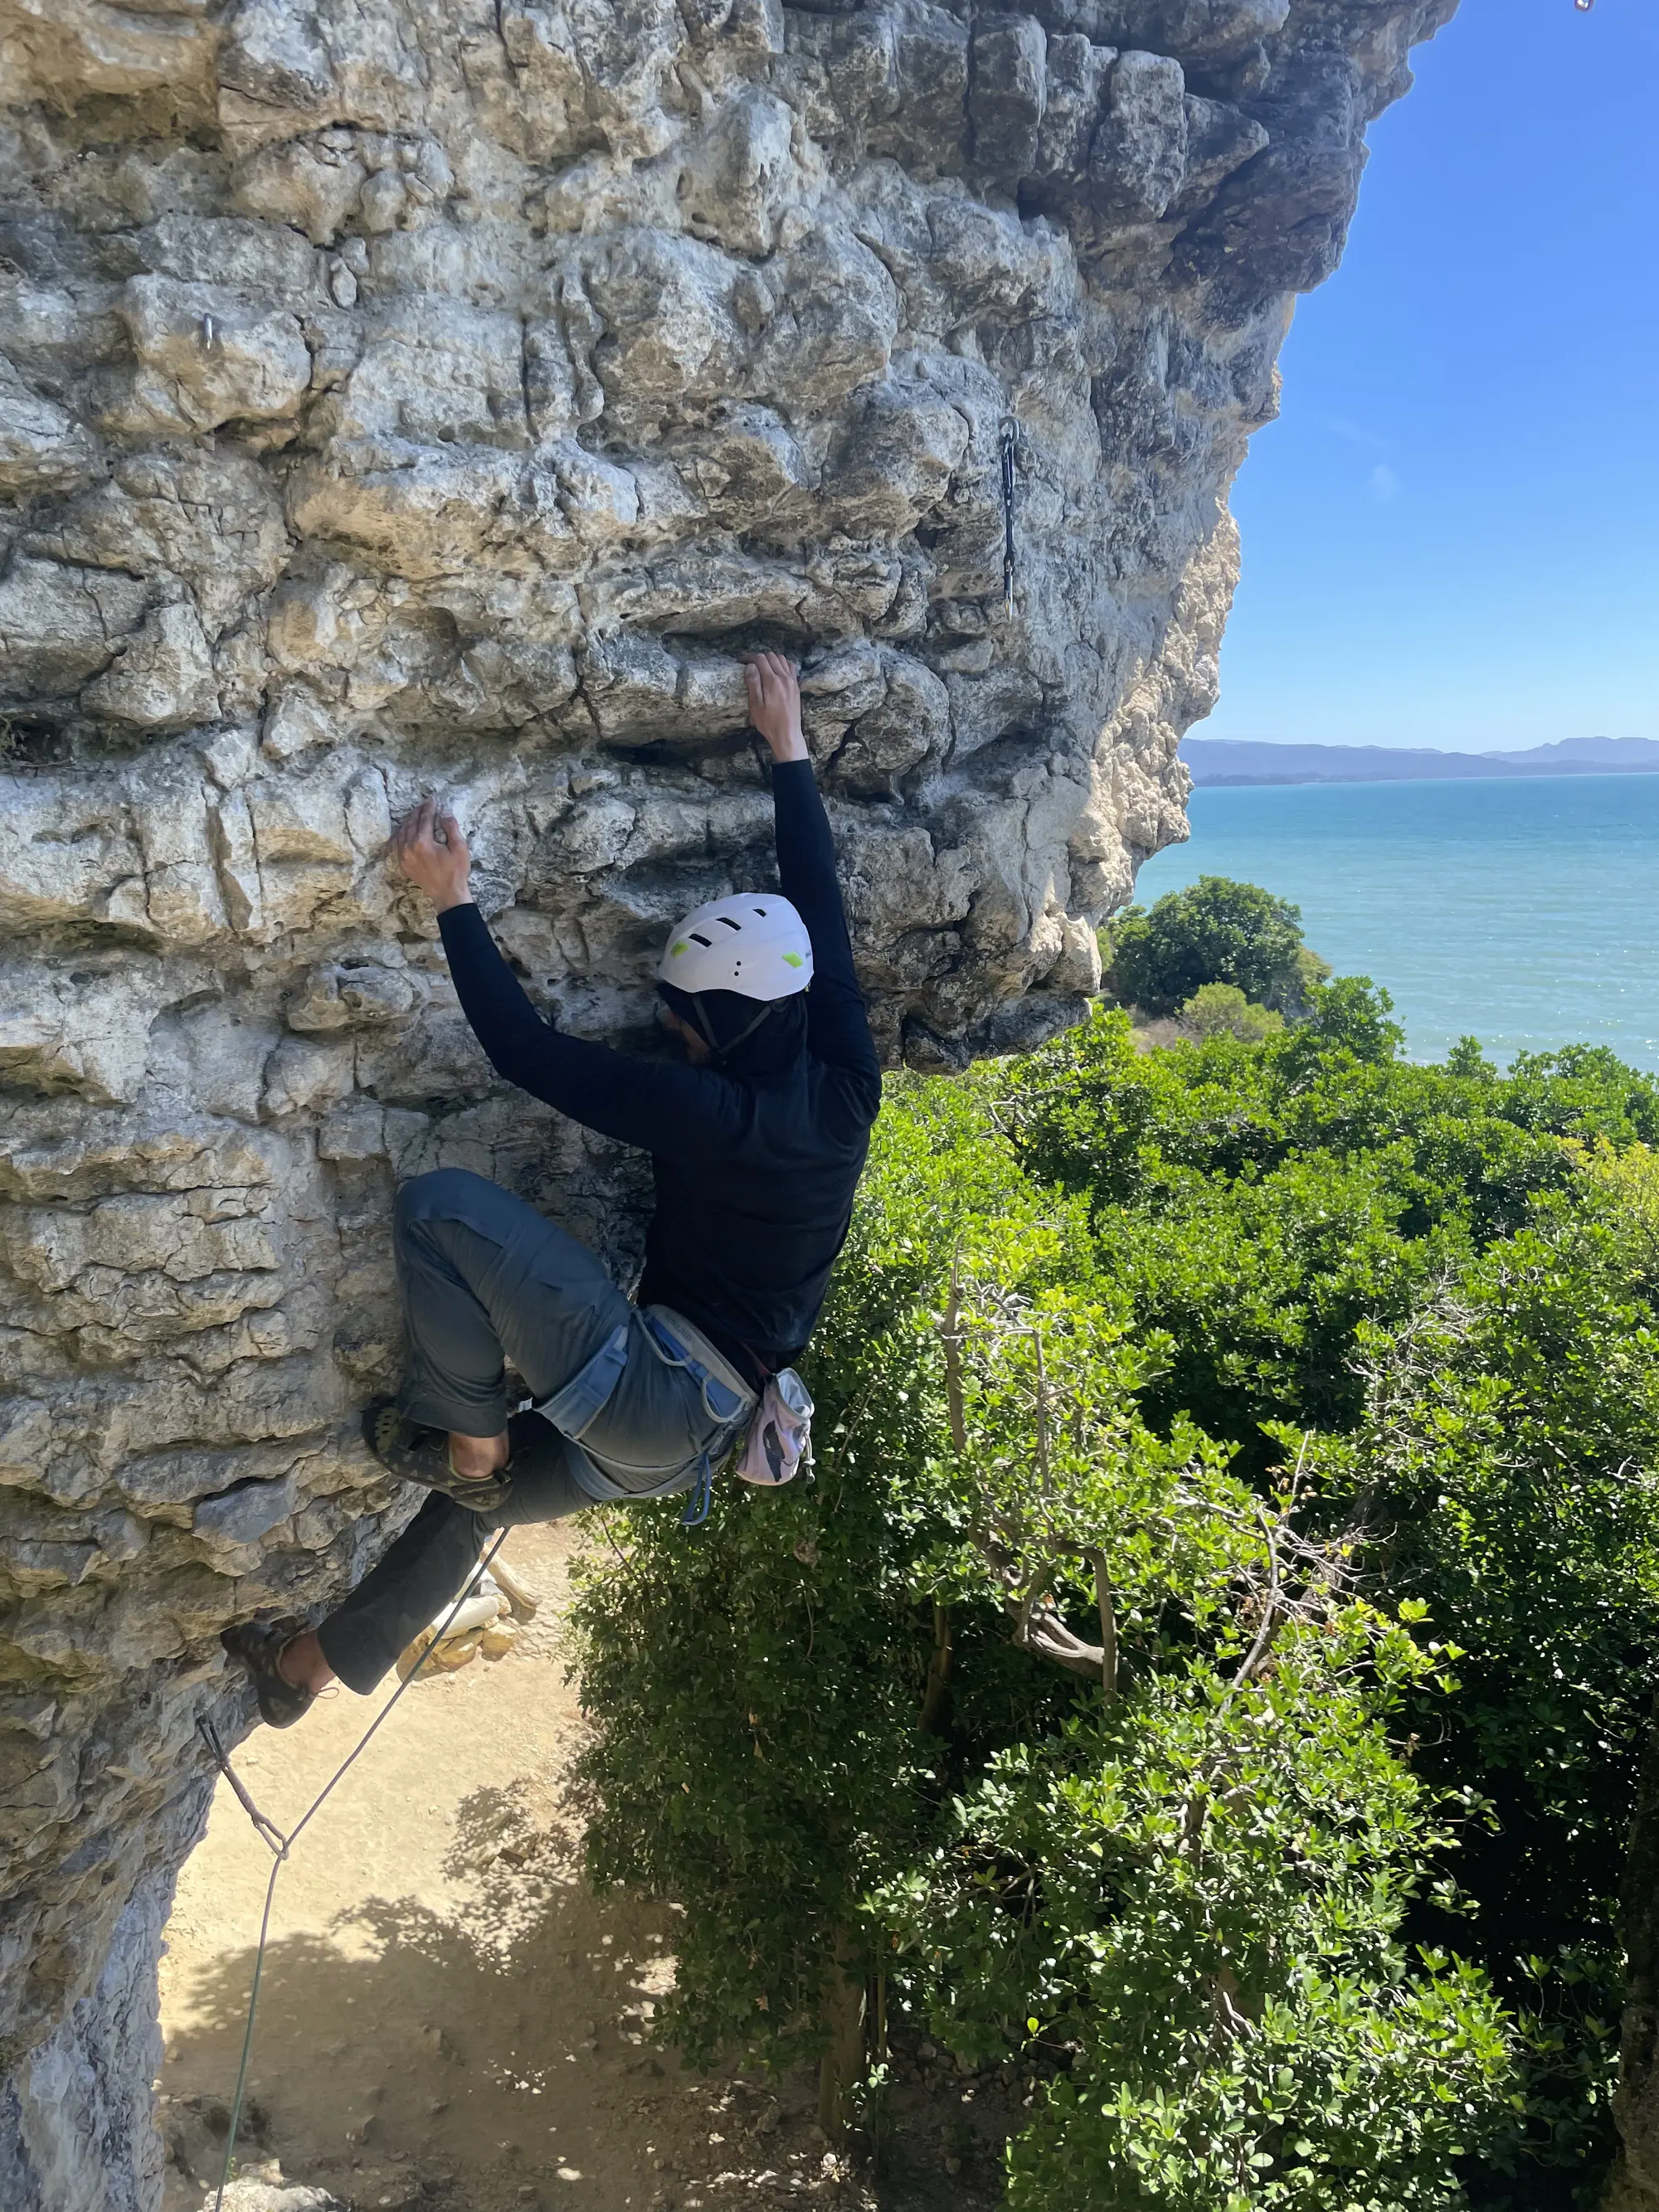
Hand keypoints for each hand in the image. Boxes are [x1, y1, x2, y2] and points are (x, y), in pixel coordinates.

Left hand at [392, 797, 472, 912]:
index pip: (424, 819)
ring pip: (401, 831)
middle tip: (424, 804)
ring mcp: (403, 856)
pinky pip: (396, 843)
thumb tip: (444, 812)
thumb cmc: (456, 871)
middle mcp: (408, 847)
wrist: (447, 895)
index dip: (429, 807)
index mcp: (422, 842)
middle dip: (418, 811)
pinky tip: (405, 829)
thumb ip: (451, 827)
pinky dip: (400, 833)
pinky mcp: (402, 863)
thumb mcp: (460, 848)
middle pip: (411, 823)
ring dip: (408, 820)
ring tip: (415, 814)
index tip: (432, 799)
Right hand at [744, 651, 807, 763]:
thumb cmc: (768, 723)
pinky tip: (776, 670)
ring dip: (770, 659)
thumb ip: (753, 683)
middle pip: (771, 656)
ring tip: (761, 666)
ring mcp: (792, 681)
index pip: (760, 659)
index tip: (740, 661)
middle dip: (758, 657)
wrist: (787, 734)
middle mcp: (784, 677)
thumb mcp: (755, 706)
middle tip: (749, 664)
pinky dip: (782, 663)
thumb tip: (750, 666)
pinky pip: (790, 666)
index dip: (748, 657)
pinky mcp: (796, 686)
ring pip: (781, 659)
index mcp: (772, 681)